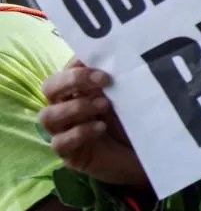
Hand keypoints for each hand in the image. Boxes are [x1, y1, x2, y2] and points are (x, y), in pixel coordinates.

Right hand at [39, 59, 148, 188]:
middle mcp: (64, 109)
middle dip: (73, 80)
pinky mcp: (69, 155)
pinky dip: (80, 132)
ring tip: (104, 105)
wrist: (143, 154)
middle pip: (48, 88)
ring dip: (76, 107)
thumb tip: (113, 56)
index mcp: (75, 92)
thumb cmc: (131, 121)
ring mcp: (63, 132)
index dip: (77, 65)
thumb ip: (113, 81)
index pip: (64, 71)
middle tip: (103, 80)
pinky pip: (60, 143)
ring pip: (47, 116)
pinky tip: (100, 127)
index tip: (102, 65)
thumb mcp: (124, 97)